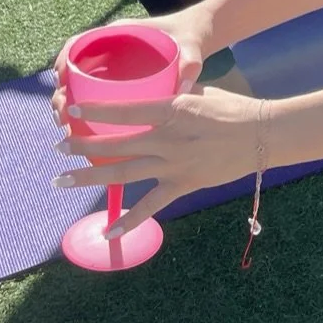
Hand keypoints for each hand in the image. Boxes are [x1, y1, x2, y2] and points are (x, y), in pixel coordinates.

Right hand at [49, 6, 211, 128]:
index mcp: (119, 33)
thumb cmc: (191, 37)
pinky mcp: (116, 77)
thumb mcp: (191, 48)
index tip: (60, 85)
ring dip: (67, 101)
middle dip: (61, 91)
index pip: (78, 43)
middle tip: (61, 117)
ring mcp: (110, 62)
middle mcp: (108, 46)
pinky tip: (83, 129)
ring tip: (65, 127)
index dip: (63, 63)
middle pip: (72, 66)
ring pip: (78, 81)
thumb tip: (183, 90)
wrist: (198, 35)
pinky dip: (82, 106)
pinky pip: (91, 90)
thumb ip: (190, 64)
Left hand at [55, 84, 270, 239]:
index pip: (124, 109)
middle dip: (83, 146)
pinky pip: (151, 206)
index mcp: (171, 110)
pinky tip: (107, 231)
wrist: (262, 135)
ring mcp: (174, 165)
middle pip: (116, 144)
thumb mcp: (199, 92)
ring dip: (90, 177)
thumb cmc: (232, 108)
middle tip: (59, 147)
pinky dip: (129, 220)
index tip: (72, 110)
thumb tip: (148, 94)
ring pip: (123, 172)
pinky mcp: (183, 185)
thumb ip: (171, 95)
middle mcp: (167, 139)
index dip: (95, 110)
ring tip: (62, 180)